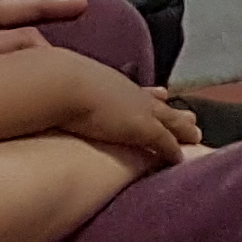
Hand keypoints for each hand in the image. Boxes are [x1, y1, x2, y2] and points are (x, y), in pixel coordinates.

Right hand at [55, 62, 202, 166]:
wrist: (63, 84)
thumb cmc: (54, 83)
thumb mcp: (59, 84)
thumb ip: (59, 90)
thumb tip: (44, 94)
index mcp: (109, 84)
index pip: (134, 90)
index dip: (149, 95)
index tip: (161, 94)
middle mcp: (127, 92)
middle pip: (158, 104)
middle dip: (174, 111)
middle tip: (191, 116)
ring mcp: (138, 109)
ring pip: (170, 120)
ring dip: (183, 127)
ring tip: (197, 133)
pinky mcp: (143, 127)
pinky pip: (164, 141)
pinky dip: (174, 149)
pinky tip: (181, 158)